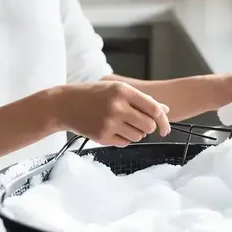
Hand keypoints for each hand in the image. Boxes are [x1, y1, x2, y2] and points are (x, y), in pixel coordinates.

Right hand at [52, 81, 171, 145]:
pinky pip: (125, 143)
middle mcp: (117, 106)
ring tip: (121, 123)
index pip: (154, 108)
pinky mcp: (102, 136)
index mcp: (123, 91)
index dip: (164, 121)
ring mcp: (109, 122)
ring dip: (135, 133)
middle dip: (148, 128)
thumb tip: (165, 110)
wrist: (65, 104)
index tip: (166, 129)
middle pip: (148, 126)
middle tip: (139, 123)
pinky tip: (112, 129)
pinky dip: (123, 139)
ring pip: (138, 136)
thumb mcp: (116, 89)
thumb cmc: (93, 95)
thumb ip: (141, 99)